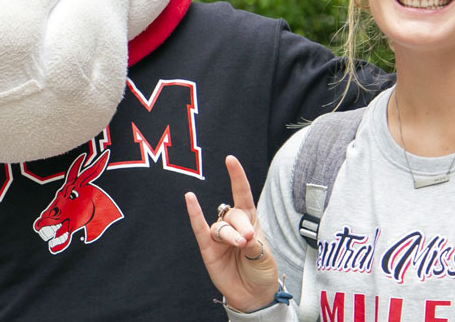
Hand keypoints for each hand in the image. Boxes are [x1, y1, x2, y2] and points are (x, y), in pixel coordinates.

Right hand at [185, 156, 279, 312]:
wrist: (253, 295)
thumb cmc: (261, 272)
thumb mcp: (264, 256)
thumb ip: (253, 242)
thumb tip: (242, 235)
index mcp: (250, 222)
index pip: (242, 195)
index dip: (237, 178)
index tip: (230, 160)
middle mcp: (233, 226)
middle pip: (233, 214)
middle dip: (242, 225)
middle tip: (249, 240)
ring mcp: (219, 237)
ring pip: (220, 227)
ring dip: (230, 235)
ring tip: (241, 246)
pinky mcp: (208, 249)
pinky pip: (199, 228)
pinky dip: (194, 214)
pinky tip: (190, 199)